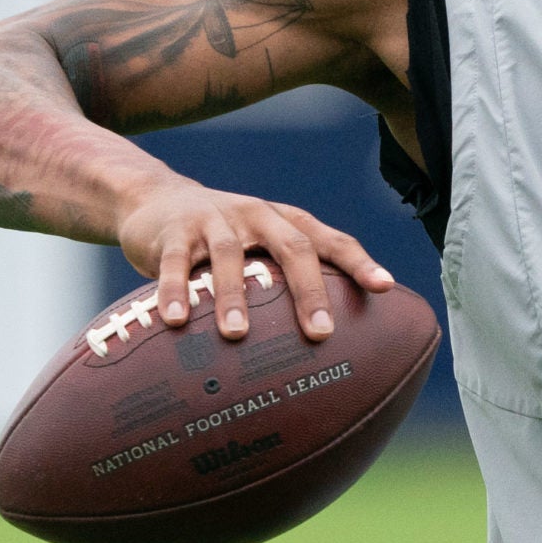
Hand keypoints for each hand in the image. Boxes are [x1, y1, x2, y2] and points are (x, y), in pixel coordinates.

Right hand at [117, 178, 392, 341]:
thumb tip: (328, 342)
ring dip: (233, 295)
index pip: (331, 240)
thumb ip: (289, 281)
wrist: (157, 200)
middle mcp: (257, 216)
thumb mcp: (261, 247)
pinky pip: (174, 262)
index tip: (385, 287)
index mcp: (285, 222)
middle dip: (308, 290)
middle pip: (291, 247)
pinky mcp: (173, 231)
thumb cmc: (226, 238)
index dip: (359, 262)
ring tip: (235, 335)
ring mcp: (214, 220)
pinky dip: (174, 290)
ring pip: (228, 254)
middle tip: (320, 333)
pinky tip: (175, 322)